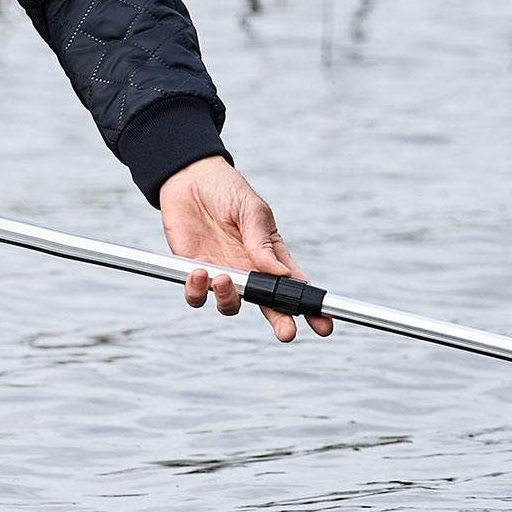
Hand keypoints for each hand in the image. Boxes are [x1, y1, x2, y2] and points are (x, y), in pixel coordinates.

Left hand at [159, 156, 332, 342]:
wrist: (188, 178)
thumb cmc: (227, 191)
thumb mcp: (251, 209)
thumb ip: (262, 242)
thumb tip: (279, 273)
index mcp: (271, 256)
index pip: (294, 286)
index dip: (310, 307)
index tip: (324, 324)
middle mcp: (248, 271)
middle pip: (268, 306)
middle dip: (281, 323)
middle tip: (287, 332)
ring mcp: (222, 274)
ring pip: (230, 305)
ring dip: (229, 299)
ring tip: (224, 279)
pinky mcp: (194, 273)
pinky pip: (197, 296)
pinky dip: (197, 291)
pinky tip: (198, 272)